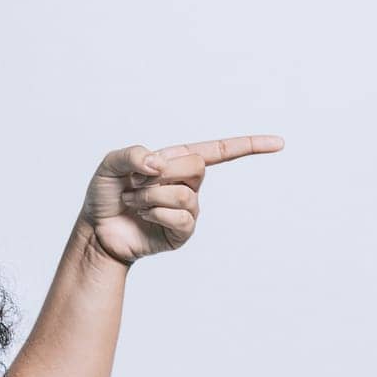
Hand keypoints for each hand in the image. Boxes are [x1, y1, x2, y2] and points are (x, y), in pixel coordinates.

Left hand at [76, 135, 284, 266]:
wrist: (98, 230)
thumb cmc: (106, 195)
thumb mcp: (110, 165)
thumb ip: (132, 155)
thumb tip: (158, 164)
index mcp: (177, 160)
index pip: (219, 150)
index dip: (249, 146)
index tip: (279, 143)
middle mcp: (188, 183)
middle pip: (197, 166)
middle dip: (161, 172)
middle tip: (136, 183)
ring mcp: (188, 209)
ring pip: (185, 193)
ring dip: (152, 196)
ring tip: (134, 202)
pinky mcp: (182, 233)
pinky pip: (182, 217)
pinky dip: (157, 213)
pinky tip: (143, 216)